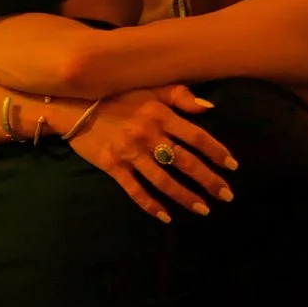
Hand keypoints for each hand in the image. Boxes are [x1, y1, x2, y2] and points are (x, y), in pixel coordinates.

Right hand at [70, 86, 237, 222]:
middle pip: (184, 161)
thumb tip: (209, 108)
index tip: (232, 166)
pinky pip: (134, 190)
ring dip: (185, 196)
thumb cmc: (118, 96)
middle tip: (227, 195)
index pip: (196, 135)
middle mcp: (147, 134)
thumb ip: (180, 96)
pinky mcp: (112, 167)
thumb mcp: (150, 89)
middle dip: (208, 180)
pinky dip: (151, 205)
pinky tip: (166, 217)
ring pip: (163, 180)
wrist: (74, 106)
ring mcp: (130, 153)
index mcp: (159, 114)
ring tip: (204, 209)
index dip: (216, 151)